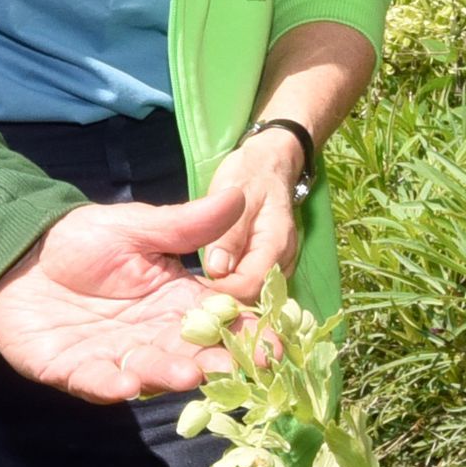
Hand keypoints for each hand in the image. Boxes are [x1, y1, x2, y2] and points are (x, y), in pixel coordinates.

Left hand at [0, 190, 250, 401]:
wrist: (19, 255)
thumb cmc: (82, 241)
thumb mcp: (138, 226)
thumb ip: (186, 224)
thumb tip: (238, 195)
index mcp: (174, 302)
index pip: (220, 321)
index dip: (248, 333)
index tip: (274, 343)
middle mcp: (152, 337)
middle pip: (192, 356)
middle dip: (215, 365)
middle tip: (237, 368)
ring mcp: (114, 358)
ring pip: (149, 373)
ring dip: (167, 377)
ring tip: (187, 374)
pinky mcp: (73, 371)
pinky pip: (94, 382)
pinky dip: (110, 385)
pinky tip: (124, 383)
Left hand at [194, 124, 311, 299]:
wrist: (269, 164)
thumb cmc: (249, 175)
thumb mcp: (236, 192)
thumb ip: (229, 232)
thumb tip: (217, 270)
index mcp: (276, 245)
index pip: (250, 286)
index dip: (220, 293)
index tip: (188, 290)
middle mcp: (281, 264)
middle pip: (251, 297)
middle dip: (220, 301)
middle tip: (184, 295)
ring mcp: (275, 268)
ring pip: (249, 296)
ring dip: (223, 298)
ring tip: (191, 293)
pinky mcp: (264, 269)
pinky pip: (247, 288)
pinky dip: (227, 290)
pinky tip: (206, 286)